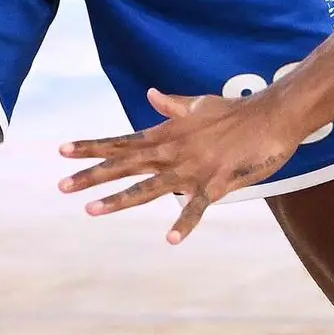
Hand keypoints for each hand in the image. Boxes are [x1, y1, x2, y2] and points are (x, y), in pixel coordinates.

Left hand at [58, 86, 310, 244]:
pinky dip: (185, 223)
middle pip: (124, 165)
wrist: (272, 115)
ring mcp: (192, 169)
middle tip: (61, 186)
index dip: (92, 147)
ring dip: (119, 200)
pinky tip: (171, 240)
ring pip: (148, 188)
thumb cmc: (237, 110)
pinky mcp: (216, 183)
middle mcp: (172, 152)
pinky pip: (197, 207)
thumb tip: (151, 95)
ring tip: (90, 210)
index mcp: (166, 134)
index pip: (121, 141)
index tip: (63, 151)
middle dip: (91, 175)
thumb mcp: (200, 104)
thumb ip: (173, 105)